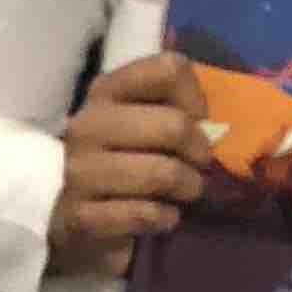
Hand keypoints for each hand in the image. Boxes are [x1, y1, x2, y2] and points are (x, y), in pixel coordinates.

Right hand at [48, 51, 210, 279]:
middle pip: (174, 125)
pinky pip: (146, 213)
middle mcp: (87, 125)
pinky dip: (165, 218)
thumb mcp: (145, 125)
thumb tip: (219, 124)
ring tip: (182, 195)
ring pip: (163, 173)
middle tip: (195, 168)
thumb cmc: (124, 165)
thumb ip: (178, 110)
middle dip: (199, 153)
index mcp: (105, 92)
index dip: (196, 98)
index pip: (168, 69)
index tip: (195, 123)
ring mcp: (78, 171)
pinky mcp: (79, 215)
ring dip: (187, 189)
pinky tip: (160, 217)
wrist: (71, 222)